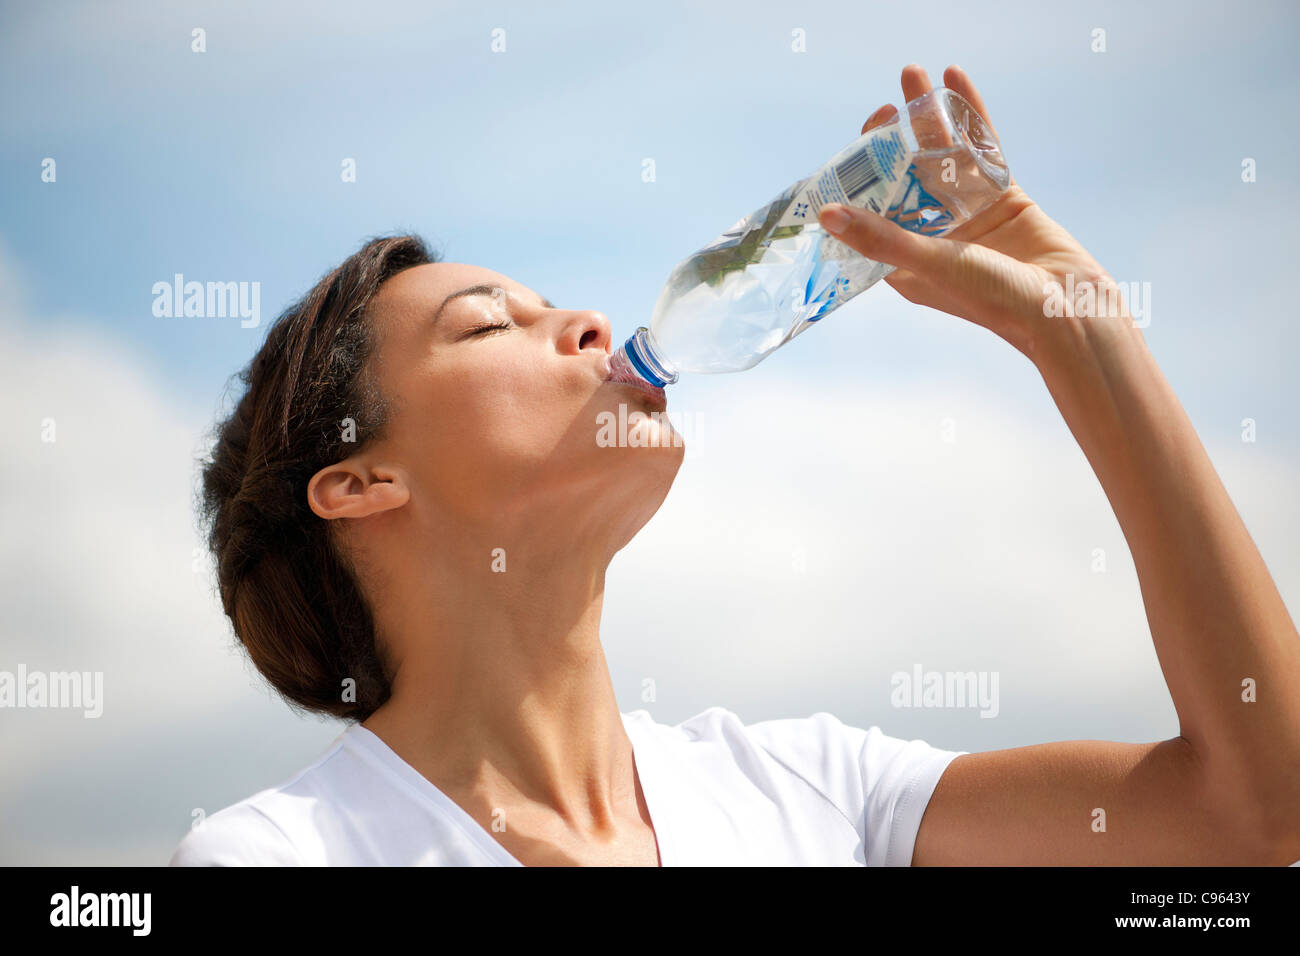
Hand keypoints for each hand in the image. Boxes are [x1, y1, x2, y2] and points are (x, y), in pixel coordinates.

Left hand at [818, 64, 1132, 367]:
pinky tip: (956, 79)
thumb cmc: (994, 300)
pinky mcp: (1003, 196)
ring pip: (943, 156)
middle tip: (888, 104)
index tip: (857, 146)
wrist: (1069, 307)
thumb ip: (881, 238)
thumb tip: (827, 215)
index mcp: (905, 262)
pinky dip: (969, 115)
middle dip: (894, 139)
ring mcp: (969, 214)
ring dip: (930, 116)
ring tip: (915, 75)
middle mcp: (933, 236)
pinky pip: (981, 148)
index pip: (871, 211)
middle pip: (905, 177)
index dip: (860, 178)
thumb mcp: (930, 264)